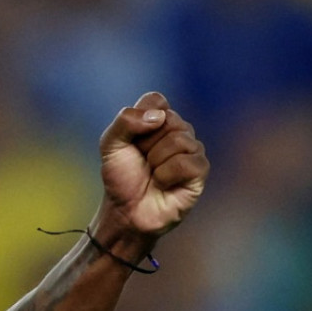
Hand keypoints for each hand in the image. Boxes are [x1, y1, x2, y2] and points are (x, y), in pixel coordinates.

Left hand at [97, 92, 206, 237]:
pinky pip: (186, 162)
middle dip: (146, 143)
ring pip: (178, 140)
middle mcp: (179, 131)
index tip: (131, 140)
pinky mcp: (200, 171)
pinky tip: (164, 184)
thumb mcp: (110, 143)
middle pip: (168, 119)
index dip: (139, 119)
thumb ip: (125, 120)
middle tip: (142, 161)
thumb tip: (159, 116)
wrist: (126, 210)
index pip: (156, 100)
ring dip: (156, 160)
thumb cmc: (121, 176)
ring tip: (153, 173)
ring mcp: (192, 150)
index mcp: (158, 120)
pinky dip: (167, 175)